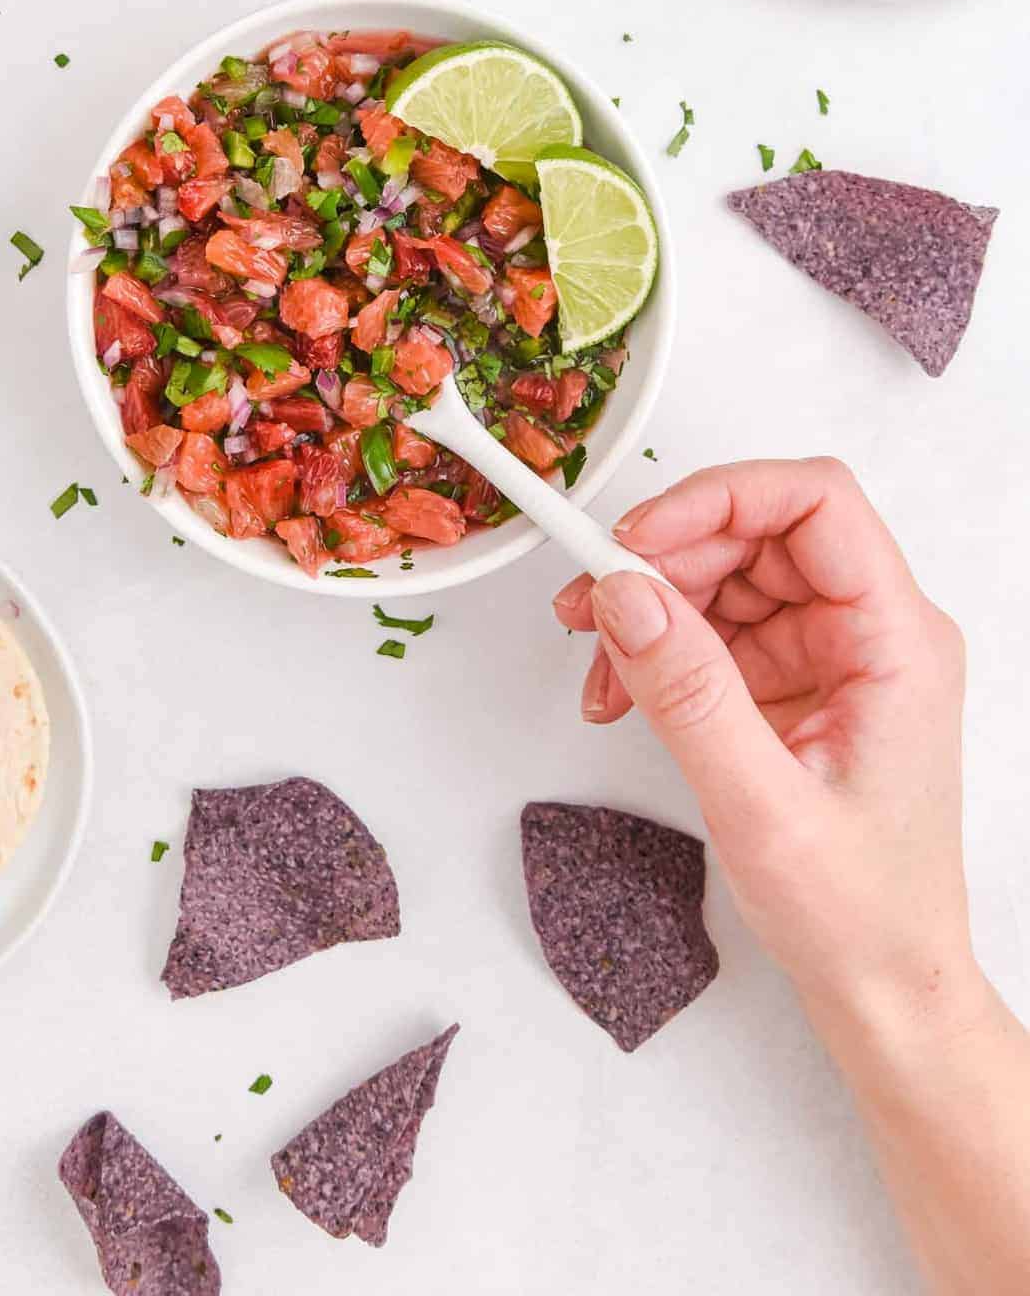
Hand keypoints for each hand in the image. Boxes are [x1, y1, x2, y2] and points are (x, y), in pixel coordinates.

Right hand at [554, 458, 979, 1027]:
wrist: (883, 991)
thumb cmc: (858, 915)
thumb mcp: (761, 806)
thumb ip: (689, 692)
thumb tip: (625, 593)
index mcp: (898, 640)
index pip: (817, 502)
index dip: (721, 497)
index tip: (637, 538)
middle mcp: (874, 631)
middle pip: (760, 531)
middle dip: (667, 558)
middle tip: (590, 604)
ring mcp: (835, 655)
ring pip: (730, 576)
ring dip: (653, 607)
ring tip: (599, 671)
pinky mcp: (800, 683)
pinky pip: (719, 629)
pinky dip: (661, 650)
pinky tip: (622, 695)